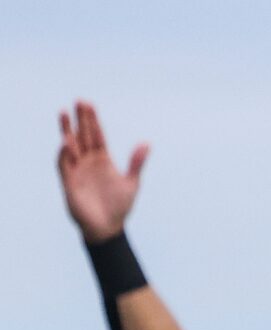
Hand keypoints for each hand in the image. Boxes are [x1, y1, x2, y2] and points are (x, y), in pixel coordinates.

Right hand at [56, 100, 147, 242]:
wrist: (108, 228)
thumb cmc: (119, 206)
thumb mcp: (132, 183)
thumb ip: (136, 163)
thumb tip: (146, 143)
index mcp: (103, 160)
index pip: (97, 135)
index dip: (94, 120)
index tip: (90, 104)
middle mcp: (88, 161)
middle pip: (83, 135)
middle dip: (81, 119)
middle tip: (79, 101)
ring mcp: (78, 169)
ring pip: (70, 145)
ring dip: (67, 130)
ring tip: (64, 113)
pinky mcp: (69, 181)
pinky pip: (64, 164)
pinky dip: (64, 153)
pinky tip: (66, 141)